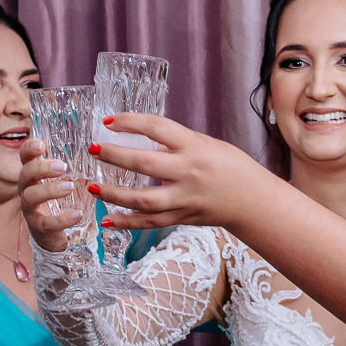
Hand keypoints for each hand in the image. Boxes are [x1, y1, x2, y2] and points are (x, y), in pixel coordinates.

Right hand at [18, 139, 70, 251]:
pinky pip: (47, 223)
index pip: (24, 157)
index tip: (42, 144)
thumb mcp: (62, 182)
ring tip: (70, 187)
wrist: (52, 235)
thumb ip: (70, 168)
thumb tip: (94, 148)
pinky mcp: (39, 227)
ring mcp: (30, 209)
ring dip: (50, 190)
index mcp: (33, 176)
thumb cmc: (58, 202)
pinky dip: (63, 219)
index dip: (29, 148)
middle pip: (25, 174)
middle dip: (42, 168)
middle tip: (62, 167)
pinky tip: (78, 214)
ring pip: (31, 197)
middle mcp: (27, 190)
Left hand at [86, 113, 279, 231]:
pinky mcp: (183, 217)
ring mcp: (185, 198)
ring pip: (144, 200)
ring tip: (93, 188)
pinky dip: (128, 223)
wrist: (253, 200)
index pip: (156, 128)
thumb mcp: (204, 145)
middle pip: (145, 165)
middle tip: (93, 150)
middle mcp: (189, 172)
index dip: (130, 122)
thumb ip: (174, 145)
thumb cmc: (230, 166)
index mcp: (194, 146)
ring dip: (114, 195)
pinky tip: (107, 221)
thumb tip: (140, 144)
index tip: (108, 122)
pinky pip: (151, 222)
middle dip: (115, 156)